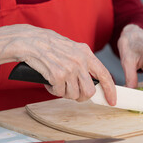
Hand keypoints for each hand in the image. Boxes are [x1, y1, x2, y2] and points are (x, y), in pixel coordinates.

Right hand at [0, 24, 115, 104]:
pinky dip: (53, 91)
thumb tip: (93, 83)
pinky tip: (49, 81)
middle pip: (90, 91)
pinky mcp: (57, 75)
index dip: (110, 90)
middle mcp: (80, 61)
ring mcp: (69, 68)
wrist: (30, 41)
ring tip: (58, 83)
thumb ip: (84, 63)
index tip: (112, 101)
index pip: (105, 74)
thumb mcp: (73, 49)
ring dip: (65, 93)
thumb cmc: (50, 46)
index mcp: (86, 53)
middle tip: (72, 93)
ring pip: (74, 95)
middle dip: (81, 97)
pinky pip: (59, 93)